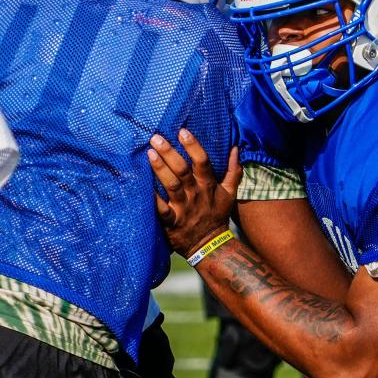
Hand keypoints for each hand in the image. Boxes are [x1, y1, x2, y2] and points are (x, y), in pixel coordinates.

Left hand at [148, 129, 241, 255]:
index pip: (203, 162)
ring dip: (160, 169)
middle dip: (170, 153)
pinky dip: (152, 199)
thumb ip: (233, 171)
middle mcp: (195, 195)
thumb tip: (236, 149)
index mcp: (208, 186)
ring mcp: (183, 208)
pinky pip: (160, 210)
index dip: (193, 146)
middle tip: (156, 137)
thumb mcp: (230, 194)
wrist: (211, 246)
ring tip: (149, 154)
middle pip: (183, 171)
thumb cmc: (217, 216)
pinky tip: (142, 187)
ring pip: (171, 186)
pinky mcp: (172, 222)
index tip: (182, 131)